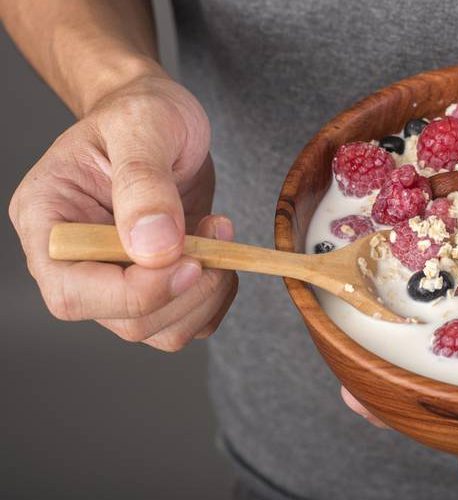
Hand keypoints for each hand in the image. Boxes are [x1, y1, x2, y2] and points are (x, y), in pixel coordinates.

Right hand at [8, 73, 237, 350]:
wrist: (162, 117)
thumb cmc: (141, 111)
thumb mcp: (143, 126)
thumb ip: (143, 183)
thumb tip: (153, 247)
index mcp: (47, 222)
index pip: (74, 293)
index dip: (137, 292)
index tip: (191, 260)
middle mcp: (74, 262)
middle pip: (125, 322)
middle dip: (185, 291)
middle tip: (217, 234)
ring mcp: (116, 278)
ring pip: (161, 331)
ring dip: (206, 294)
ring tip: (220, 233)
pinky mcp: (154, 284)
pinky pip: (189, 321)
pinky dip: (216, 297)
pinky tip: (221, 252)